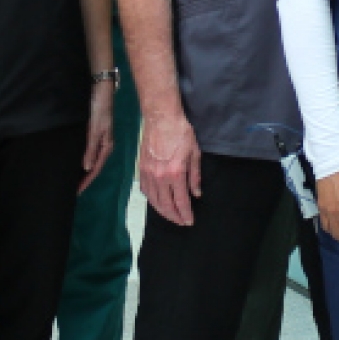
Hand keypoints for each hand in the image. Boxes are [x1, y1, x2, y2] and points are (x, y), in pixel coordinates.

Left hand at [77, 82, 114, 193]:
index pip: (95, 169)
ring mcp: (98, 139)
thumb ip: (91, 149)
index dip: (86, 181)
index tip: (76, 192)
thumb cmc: (99, 108)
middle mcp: (104, 145)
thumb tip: (86, 168)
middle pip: (93, 166)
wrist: (100, 89)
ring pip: (89, 159)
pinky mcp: (93, 132)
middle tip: (71, 189)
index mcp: (106, 146)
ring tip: (71, 179)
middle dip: (84, 178)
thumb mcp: (94, 130)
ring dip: (82, 169)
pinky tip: (74, 161)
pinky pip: (87, 150)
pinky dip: (81, 158)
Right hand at [138, 110, 202, 227]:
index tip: (190, 221)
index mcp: (175, 173)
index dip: (186, 214)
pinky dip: (151, 199)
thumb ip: (195, 176)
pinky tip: (157, 202)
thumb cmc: (181, 132)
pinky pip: (145, 190)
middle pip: (166, 205)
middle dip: (175, 216)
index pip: (181, 201)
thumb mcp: (194, 153)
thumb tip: (196, 194)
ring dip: (162, 211)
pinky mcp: (141, 168)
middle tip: (181, 222)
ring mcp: (148, 173)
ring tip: (171, 216)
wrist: (161, 117)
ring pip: (154, 200)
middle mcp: (160, 176)